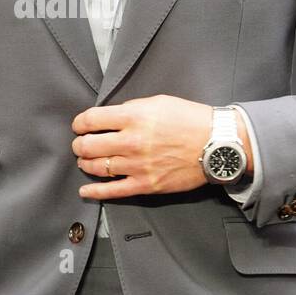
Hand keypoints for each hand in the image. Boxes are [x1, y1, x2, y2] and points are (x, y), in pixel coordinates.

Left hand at [71, 96, 252, 200]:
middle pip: (88, 145)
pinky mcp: (146, 185)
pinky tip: (85, 191)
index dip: (79, 123)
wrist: (216, 144)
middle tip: (80, 144)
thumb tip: (110, 117)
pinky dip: (95, 192)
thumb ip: (131, 109)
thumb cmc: (190, 120)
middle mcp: (131, 142)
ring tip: (85, 161)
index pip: (91, 120)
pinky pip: (113, 191)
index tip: (79, 125)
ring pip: (97, 167)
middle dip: (79, 145)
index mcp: (133, 117)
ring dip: (85, 164)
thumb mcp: (158, 102)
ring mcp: (137, 166)